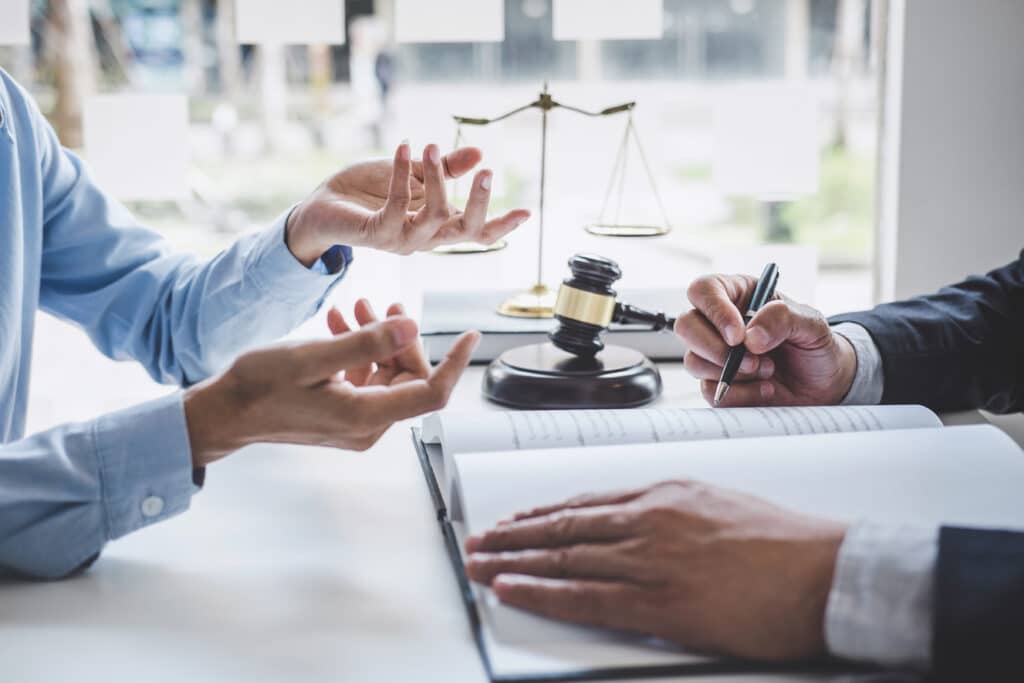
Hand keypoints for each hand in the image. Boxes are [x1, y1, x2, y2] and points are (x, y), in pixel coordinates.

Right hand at [183, 311, 479, 465]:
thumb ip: (365, 342)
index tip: (470, 334)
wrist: (223, 414)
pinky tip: (340, 324)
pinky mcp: (343, 415)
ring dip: (376, 340)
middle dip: (399, 337)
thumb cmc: (258, 386)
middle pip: (409, 378)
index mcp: (365, 417)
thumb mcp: (312, 356)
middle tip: (380, 303)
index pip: (432, 392)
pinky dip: (358, 351)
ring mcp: (355, 423)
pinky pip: (365, 380)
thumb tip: (411, 327)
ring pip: (387, 375)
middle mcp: (367, 426)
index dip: (454, 362)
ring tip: (354, 307)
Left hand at [285, 142, 530, 264]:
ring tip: (433, 147)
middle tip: (488, 173)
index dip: (502, 226)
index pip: (476, 233)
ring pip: (433, 217)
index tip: (526, 211)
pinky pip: (396, 206)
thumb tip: (479, 152)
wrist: (321, 205)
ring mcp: (400, 240)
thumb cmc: (367, 191)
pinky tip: (405, 147)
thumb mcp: (414, 172)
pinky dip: (402, 173)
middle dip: (478, 204)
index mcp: (437, 226)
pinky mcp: (375, 233)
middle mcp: (424, 238)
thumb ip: (447, 168)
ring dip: (438, 181)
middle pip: (464, 231)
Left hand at [465, 481, 846, 661]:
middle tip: (478, 541)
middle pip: (563, 528)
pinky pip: (582, 597)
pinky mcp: (656, 601)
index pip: (586, 504)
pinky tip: (510, 590)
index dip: (542, 515)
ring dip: (512, 562)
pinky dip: (539, 592)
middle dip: (513, 536)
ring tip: (479, 564)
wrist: (824, 570)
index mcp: (664, 493)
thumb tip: (640, 525)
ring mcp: (648, 559)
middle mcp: (647, 519)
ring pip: (562, 559)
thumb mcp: (720, 504)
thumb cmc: (785, 542)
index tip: (516, 522)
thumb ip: (673, 513)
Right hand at [675, 274, 857, 405]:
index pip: (704, 291)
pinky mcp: (717, 384)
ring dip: (732, 372)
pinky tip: (764, 388)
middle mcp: (719, 323)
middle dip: (715, 348)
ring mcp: (714, 355)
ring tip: (767, 370)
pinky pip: (708, 391)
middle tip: (750, 360)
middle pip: (686, 325)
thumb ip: (783, 318)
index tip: (738, 335)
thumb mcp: (812, 323)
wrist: (825, 384)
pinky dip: (740, 395)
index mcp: (738, 295)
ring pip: (693, 361)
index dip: (714, 311)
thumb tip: (750, 336)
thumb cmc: (814, 346)